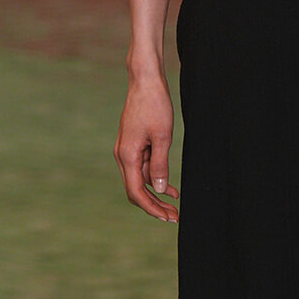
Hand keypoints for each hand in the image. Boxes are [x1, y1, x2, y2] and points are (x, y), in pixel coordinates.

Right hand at [114, 68, 179, 220]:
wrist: (145, 81)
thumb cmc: (155, 105)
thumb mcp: (163, 137)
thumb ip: (160, 165)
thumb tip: (158, 189)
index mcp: (127, 155)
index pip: (136, 192)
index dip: (151, 208)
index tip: (168, 217)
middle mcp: (123, 155)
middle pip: (135, 190)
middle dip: (154, 205)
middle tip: (174, 217)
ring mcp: (127, 149)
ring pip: (140, 179)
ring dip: (156, 192)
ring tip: (176, 203)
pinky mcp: (133, 144)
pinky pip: (143, 167)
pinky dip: (155, 177)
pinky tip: (170, 187)